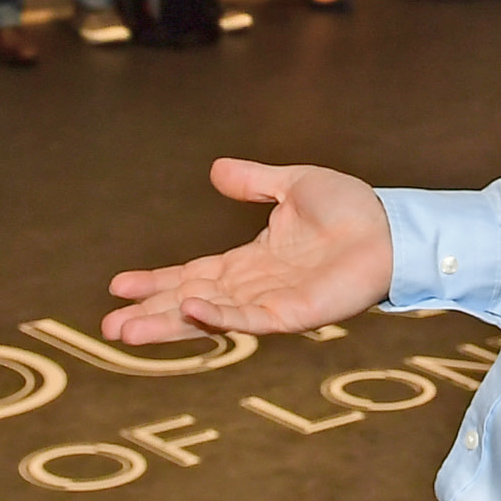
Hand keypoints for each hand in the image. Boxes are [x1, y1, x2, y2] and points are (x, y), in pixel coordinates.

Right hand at [104, 159, 396, 343]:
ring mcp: (273, 304)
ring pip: (210, 317)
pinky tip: (188, 311)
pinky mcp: (294, 314)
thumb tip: (215, 169)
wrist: (392, 225)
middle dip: (151, 313)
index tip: (119, 286)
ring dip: (169, 323)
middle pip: (192, 302)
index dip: (157, 280)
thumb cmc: (353, 209)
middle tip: (108, 325)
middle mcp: (256, 287)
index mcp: (252, 260)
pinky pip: (249, 319)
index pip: (194, 274)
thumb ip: (254, 181)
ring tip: (127, 331)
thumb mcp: (293, 184)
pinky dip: (218, 317)